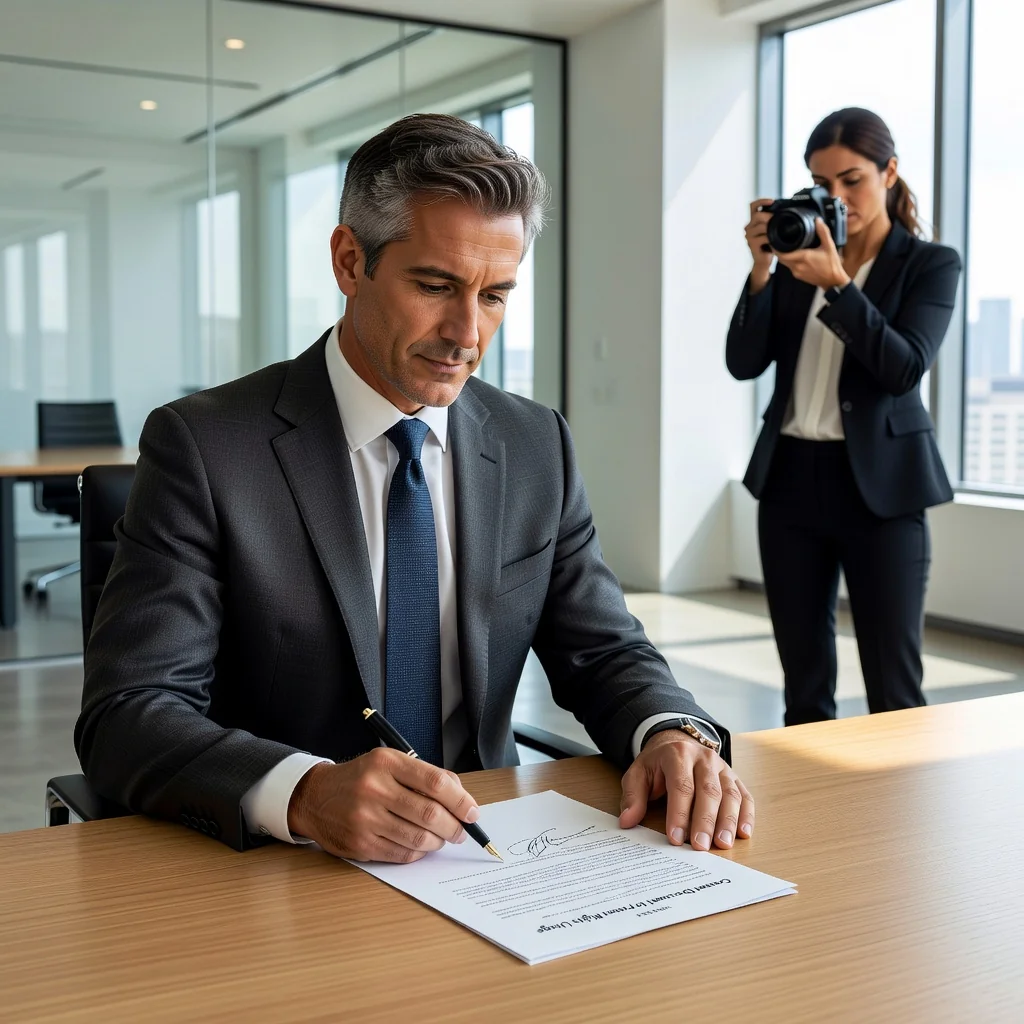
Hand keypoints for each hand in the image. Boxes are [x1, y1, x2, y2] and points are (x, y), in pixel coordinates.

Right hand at [287, 749, 479, 862]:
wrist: (314, 797)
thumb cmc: (361, 779)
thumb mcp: (390, 763)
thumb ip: (426, 776)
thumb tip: (461, 798)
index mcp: (386, 763)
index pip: (435, 783)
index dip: (460, 800)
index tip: (472, 811)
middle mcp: (374, 789)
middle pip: (430, 814)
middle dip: (454, 827)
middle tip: (461, 831)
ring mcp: (365, 819)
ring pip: (418, 839)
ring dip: (438, 842)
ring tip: (442, 838)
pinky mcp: (360, 844)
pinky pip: (402, 854)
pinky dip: (419, 853)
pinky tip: (420, 845)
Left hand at [619, 730, 753, 850]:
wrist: (676, 743)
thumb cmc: (657, 764)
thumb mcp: (638, 773)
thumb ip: (633, 796)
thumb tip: (627, 821)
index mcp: (678, 754)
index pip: (681, 785)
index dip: (679, 813)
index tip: (675, 838)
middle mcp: (704, 758)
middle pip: (709, 791)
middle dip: (705, 821)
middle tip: (701, 847)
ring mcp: (723, 767)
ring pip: (730, 794)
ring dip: (728, 821)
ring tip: (722, 844)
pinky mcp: (734, 778)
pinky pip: (745, 796)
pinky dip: (747, 816)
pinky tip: (743, 834)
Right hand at [744, 198, 775, 292]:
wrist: (763, 262)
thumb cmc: (769, 245)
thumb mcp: (771, 230)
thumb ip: (773, 221)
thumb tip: (786, 210)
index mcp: (753, 222)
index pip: (753, 206)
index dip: (761, 201)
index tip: (772, 201)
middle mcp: (748, 227)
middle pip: (756, 215)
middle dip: (769, 216)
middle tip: (778, 219)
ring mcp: (749, 236)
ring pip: (761, 226)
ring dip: (771, 227)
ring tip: (779, 231)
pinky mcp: (752, 244)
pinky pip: (763, 237)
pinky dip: (772, 238)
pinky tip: (776, 240)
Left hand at [773, 218, 849, 291]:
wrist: (833, 281)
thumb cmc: (832, 265)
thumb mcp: (829, 246)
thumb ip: (823, 232)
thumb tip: (817, 221)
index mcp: (803, 257)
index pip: (782, 254)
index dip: (776, 248)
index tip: (774, 241)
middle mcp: (797, 266)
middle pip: (781, 258)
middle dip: (778, 251)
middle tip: (777, 242)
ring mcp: (797, 272)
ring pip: (785, 263)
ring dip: (784, 256)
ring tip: (785, 247)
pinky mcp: (799, 276)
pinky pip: (790, 267)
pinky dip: (789, 261)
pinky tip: (794, 255)